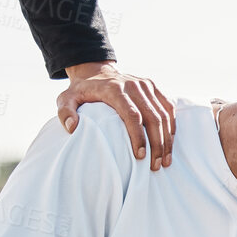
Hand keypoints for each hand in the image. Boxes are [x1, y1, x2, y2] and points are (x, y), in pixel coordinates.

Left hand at [59, 61, 174, 171]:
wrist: (95, 70)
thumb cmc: (81, 90)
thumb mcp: (65, 98)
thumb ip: (65, 112)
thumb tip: (72, 128)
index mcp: (114, 89)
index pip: (132, 115)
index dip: (138, 136)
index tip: (140, 156)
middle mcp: (134, 86)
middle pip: (152, 117)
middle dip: (157, 144)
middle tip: (156, 166)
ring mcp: (146, 85)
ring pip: (163, 114)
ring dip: (167, 139)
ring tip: (165, 160)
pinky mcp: (153, 86)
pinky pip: (167, 107)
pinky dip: (171, 126)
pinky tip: (169, 143)